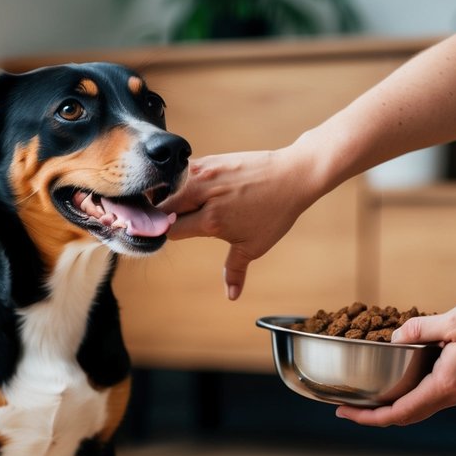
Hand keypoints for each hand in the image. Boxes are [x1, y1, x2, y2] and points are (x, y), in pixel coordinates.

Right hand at [159, 146, 321, 299]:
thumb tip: (231, 296)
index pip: (170, 230)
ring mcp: (204, 173)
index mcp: (211, 220)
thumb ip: (235, 270)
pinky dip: (181, 181)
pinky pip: (183, 172)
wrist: (292, 177)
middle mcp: (202, 195)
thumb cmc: (275, 213)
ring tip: (179, 205)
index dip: (166, 235)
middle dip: (162, 217)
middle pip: (163, 208)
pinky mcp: (209, 159)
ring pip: (170, 187)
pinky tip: (191, 189)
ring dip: (169, 197)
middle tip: (170, 222)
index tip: (170, 236)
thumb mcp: (254, 246)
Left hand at [335, 298, 455, 426]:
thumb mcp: (453, 320)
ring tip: (371, 394)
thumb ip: (419, 329)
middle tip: (348, 407)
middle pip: (407, 416)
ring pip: (422, 406)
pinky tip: (405, 377)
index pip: (398, 412)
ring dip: (394, 405)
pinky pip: (435, 395)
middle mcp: (453, 396)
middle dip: (374, 414)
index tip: (343, 412)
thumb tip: (395, 338)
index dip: (367, 416)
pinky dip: (414, 393)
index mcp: (444, 384)